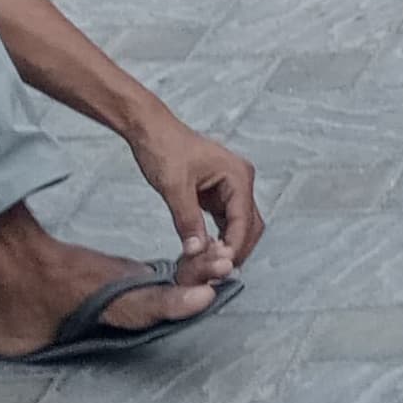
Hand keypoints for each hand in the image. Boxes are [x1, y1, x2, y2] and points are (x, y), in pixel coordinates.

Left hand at [129, 118, 262, 283]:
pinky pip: (226, 220)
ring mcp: (232, 187)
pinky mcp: (219, 193)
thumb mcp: (174, 187)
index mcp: (239, 176)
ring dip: (229, 244)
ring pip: (240, 224)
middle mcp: (242, 181)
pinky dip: (220, 235)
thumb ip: (187, 220)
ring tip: (210, 265)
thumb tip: (196, 251)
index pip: (244, 220)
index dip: (234, 246)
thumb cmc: (165, 150)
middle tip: (216, 272)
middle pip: (250, 224)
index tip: (219, 267)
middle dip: (237, 248)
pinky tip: (206, 250)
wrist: (151, 131)